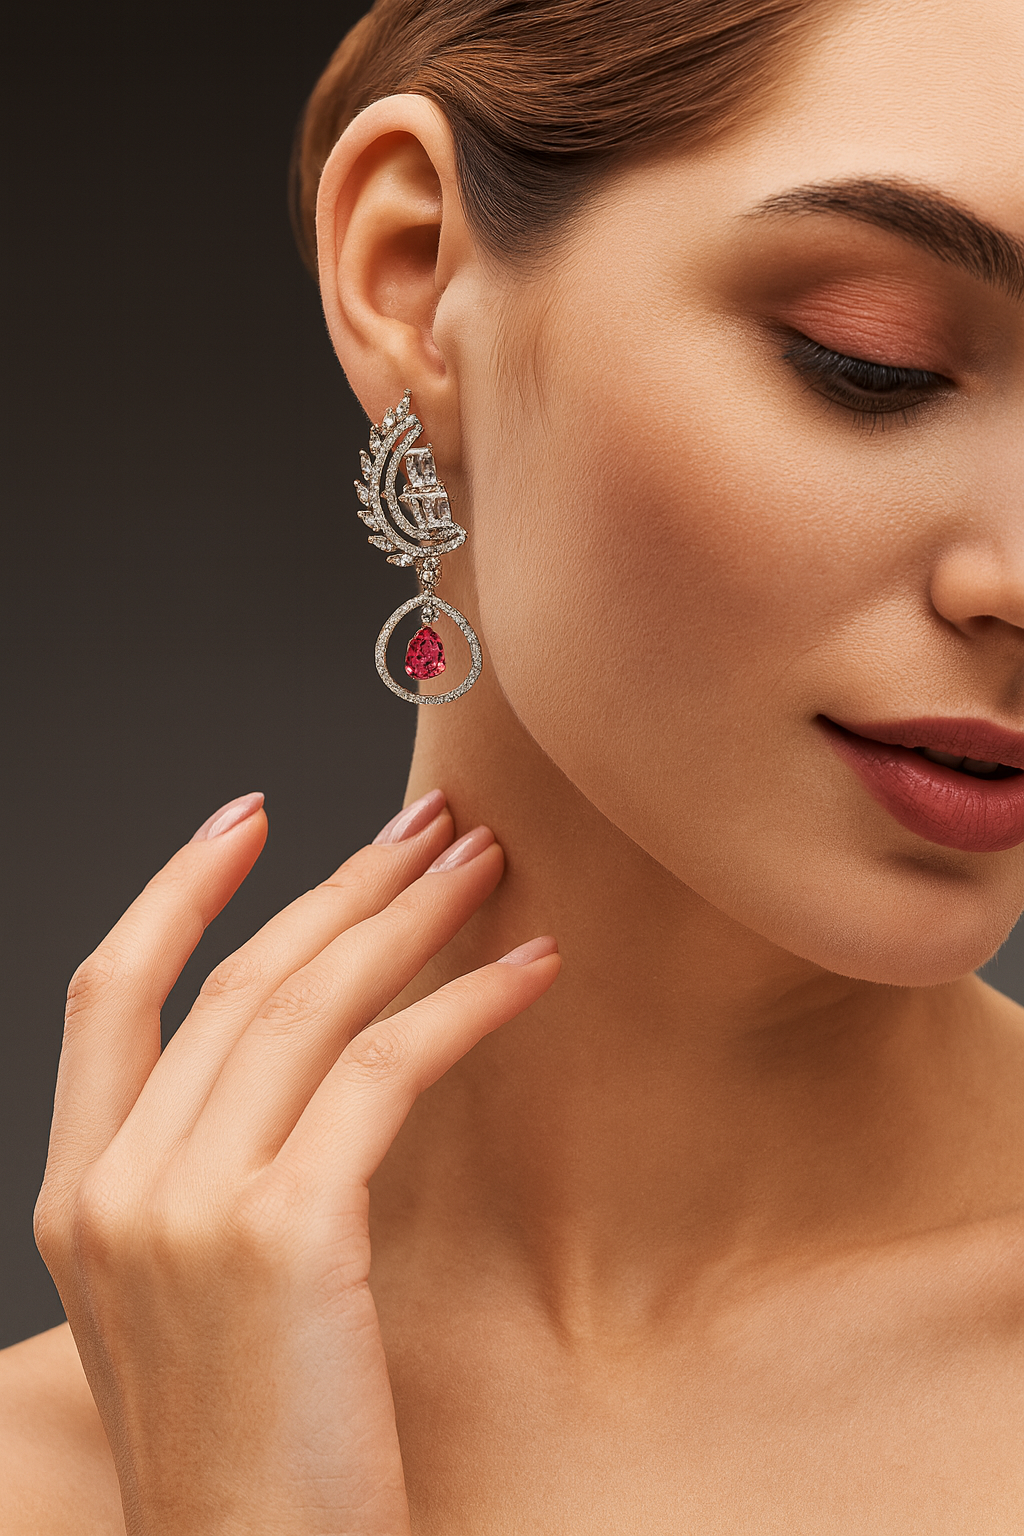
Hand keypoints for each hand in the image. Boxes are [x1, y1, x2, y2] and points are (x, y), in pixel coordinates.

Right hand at [34, 789, 558, 1535]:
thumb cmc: (250, 1455)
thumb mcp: (192, 1300)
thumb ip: (213, 1174)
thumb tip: (313, 1055)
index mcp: (78, 1197)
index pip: (108, 994)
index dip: (178, 890)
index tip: (249, 816)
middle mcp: (117, 1188)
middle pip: (233, 979)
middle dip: (339, 884)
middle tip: (425, 822)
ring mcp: (189, 1208)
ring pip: (307, 1003)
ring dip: (407, 917)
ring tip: (482, 864)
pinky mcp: (284, 1233)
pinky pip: (382, 1070)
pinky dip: (463, 1006)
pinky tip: (527, 972)